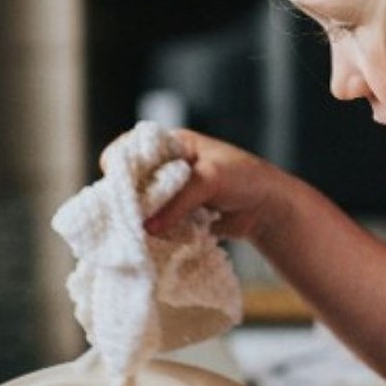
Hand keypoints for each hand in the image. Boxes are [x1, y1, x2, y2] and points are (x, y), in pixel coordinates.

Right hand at [103, 128, 289, 239]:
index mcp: (171, 143)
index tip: (117, 189)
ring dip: (138, 218)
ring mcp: (170, 191)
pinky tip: (148, 242)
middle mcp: (166, 165)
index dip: (120, 166)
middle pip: (131, 180)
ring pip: (141, 204)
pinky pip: (156, 223)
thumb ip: (178, 201)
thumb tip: (147, 227)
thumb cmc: (244, 178)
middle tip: (124, 218)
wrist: (268, 207)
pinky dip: (152, 232)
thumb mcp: (209, 180)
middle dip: (126, 198)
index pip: (130, 148)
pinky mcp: (176, 215)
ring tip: (134, 234)